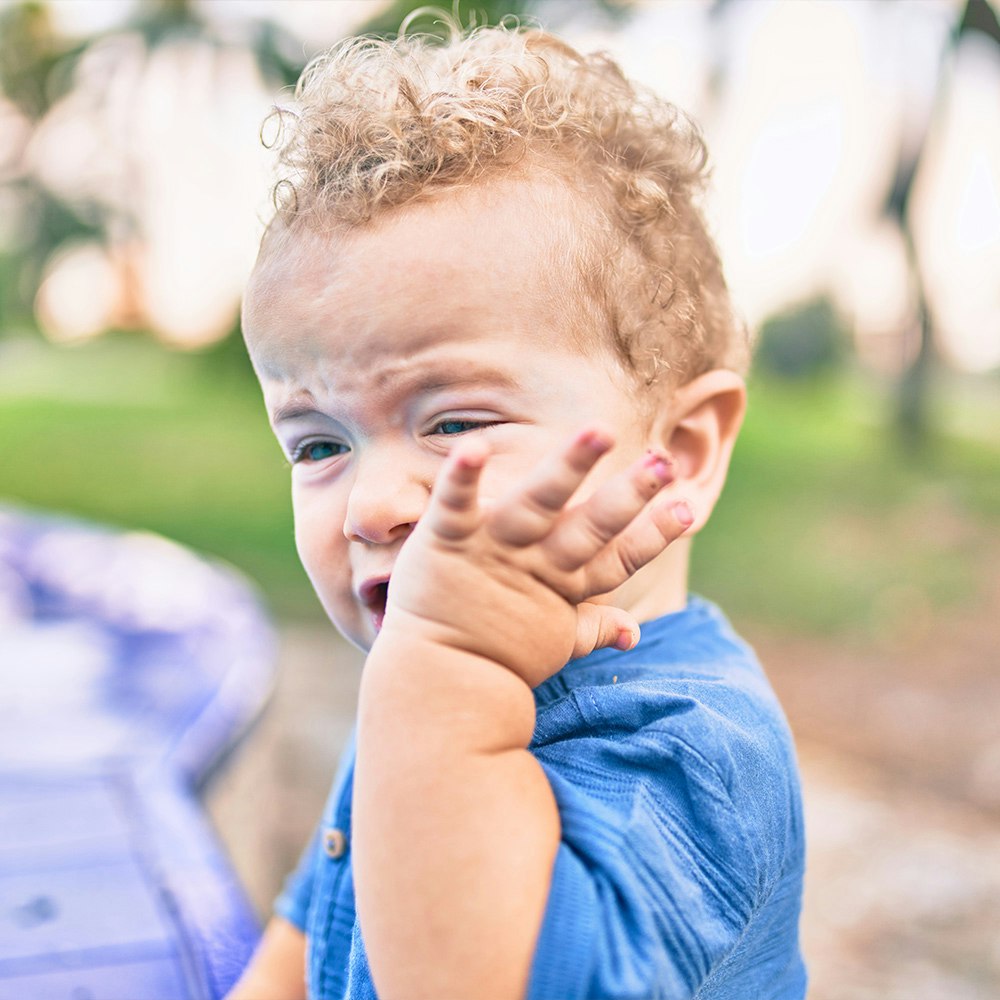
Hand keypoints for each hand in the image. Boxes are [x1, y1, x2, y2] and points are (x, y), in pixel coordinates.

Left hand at [375, 426, 693, 687]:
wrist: (437, 683)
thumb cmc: (497, 657)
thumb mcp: (553, 641)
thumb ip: (593, 627)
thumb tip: (635, 634)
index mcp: (563, 585)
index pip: (619, 558)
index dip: (655, 534)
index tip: (690, 507)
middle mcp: (536, 563)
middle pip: (590, 526)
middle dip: (628, 495)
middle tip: (662, 464)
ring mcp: (492, 549)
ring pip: (537, 501)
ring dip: (568, 466)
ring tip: (598, 432)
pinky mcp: (446, 541)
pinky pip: (455, 503)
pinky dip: (464, 476)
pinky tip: (471, 447)